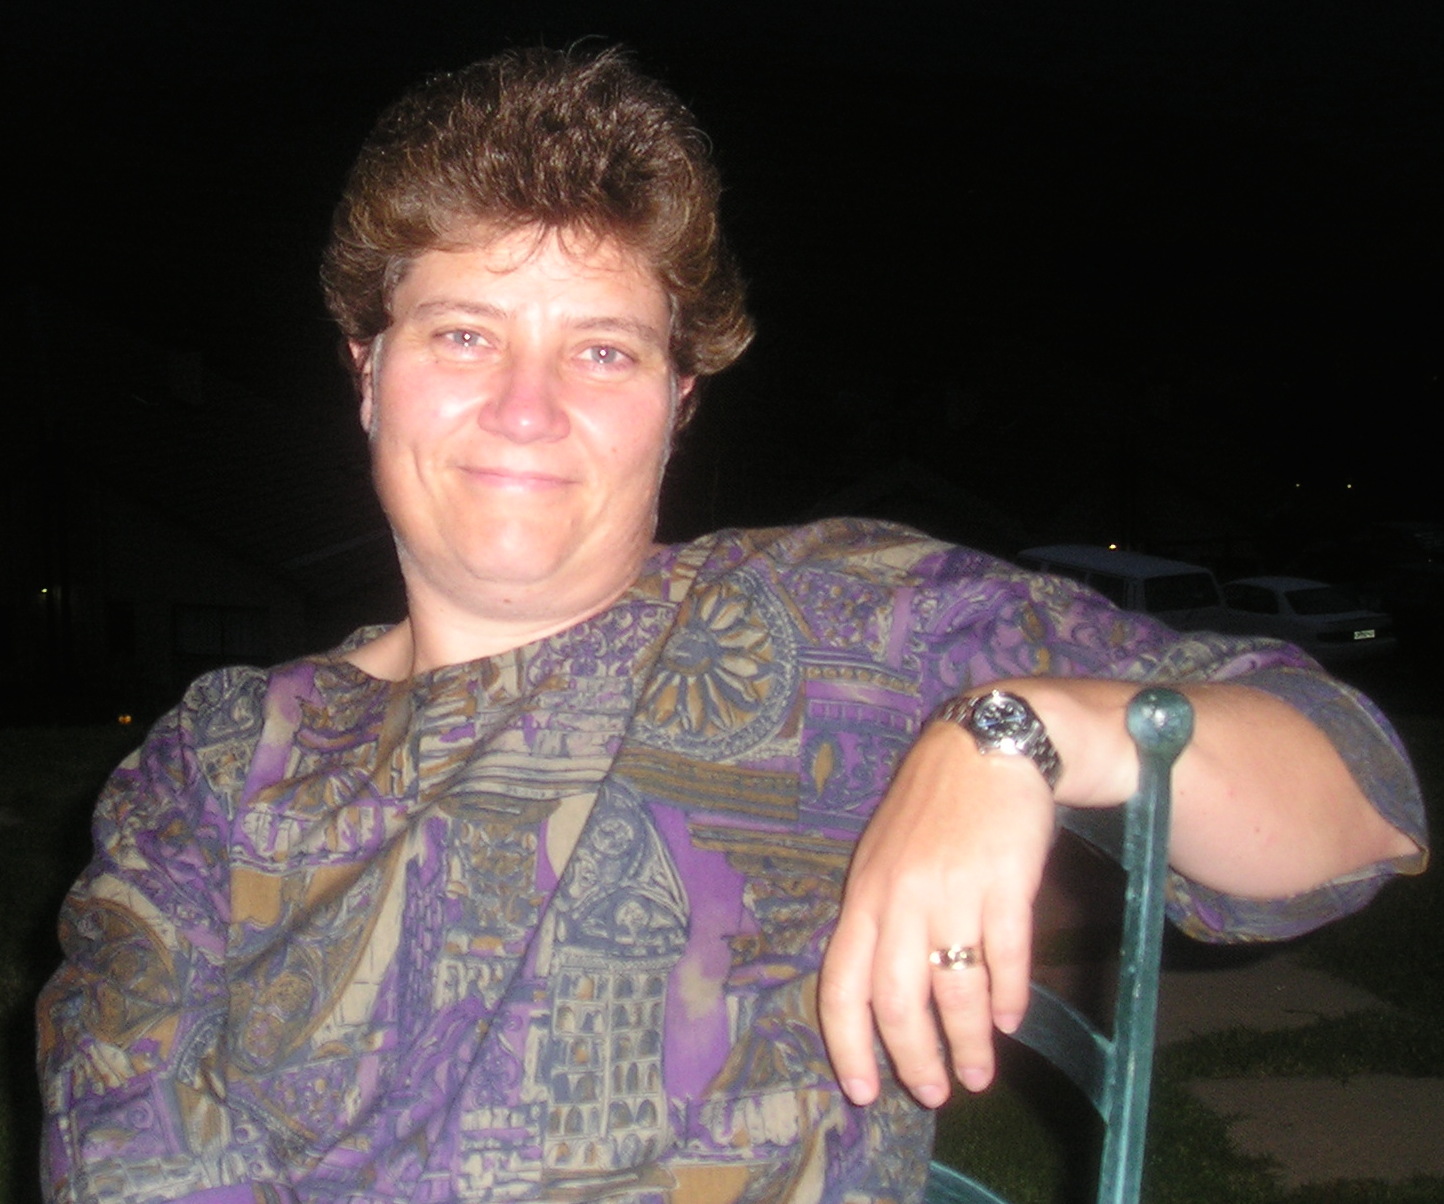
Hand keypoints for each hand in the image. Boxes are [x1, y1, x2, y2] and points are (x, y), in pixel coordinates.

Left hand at [817, 721, 1056, 1107]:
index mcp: (864, 896)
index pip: (841, 985)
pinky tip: (1011, 1020)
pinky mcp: (1004, 882)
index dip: (847, 1045)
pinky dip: (1007, 996)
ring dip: (969, 1041)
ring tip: (979, 1073)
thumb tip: (877, 996)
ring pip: (955, 990)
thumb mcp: (883, 857)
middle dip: (915, 1059)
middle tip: (936, 1093)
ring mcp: (952, 891)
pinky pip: (1004, 956)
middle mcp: (900, 899)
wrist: (988, 747)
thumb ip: (878, 919)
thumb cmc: (933, 808)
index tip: (863, 1092)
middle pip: (897, 1001)